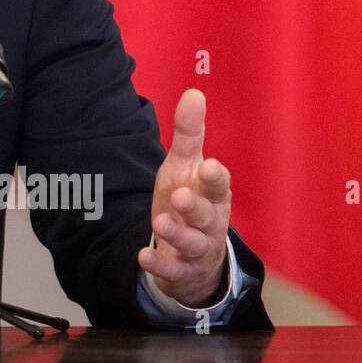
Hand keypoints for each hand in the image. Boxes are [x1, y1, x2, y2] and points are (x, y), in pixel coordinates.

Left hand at [137, 89, 230, 306]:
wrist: (194, 255)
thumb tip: (194, 92)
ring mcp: (198, 248)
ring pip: (192, 243)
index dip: (214, 177)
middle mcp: (210, 221)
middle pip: (207, 215)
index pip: (218, 184)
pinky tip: (143, 256)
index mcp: (213, 194)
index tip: (208, 166)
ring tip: (159, 221)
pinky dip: (160, 265)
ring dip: (177, 233)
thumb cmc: (191, 201)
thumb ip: (189, 134)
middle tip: (179, 196)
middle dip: (195, 206)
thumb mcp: (186, 167)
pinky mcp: (183, 270)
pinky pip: (173, 270)